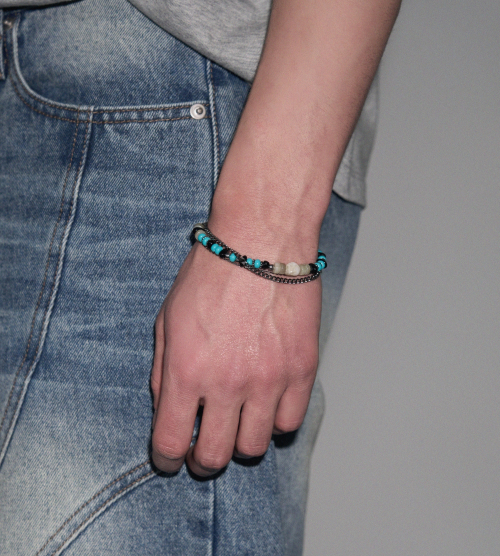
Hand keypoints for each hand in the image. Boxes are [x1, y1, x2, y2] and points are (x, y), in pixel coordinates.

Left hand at [151, 241, 321, 476]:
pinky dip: (276, 421)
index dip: (167, 459)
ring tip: (236, 422)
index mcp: (187, 370)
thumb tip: (167, 407)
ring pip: (255, 446)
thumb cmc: (212, 274)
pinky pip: (290, 421)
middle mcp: (228, 383)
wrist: (261, 242)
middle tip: (203, 450)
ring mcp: (269, 380)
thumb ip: (163, 370)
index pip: (171, 443)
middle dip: (203, 461)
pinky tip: (266, 403)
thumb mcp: (167, 318)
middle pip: (215, 456)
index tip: (170, 458)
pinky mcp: (301, 370)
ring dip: (240, 441)